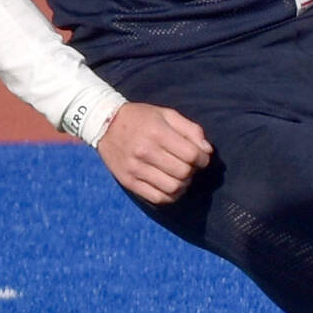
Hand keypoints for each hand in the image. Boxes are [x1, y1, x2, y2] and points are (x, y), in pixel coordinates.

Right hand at [95, 101, 213, 205]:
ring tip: (180, 177)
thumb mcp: (166, 114)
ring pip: (172, 188)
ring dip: (183, 185)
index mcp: (157, 132)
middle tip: (189, 166)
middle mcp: (145, 152)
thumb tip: (207, 151)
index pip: (191, 155)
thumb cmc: (140, 118)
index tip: (200, 158)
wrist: (105, 124)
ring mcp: (135, 169)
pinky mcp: (128, 181)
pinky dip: (170, 196)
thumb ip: (190, 129)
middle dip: (192, 171)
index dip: (203, 159)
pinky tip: (171, 187)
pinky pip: (157, 198)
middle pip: (183, 173)